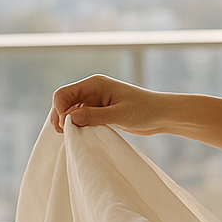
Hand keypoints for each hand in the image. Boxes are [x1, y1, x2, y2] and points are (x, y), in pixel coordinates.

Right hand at [51, 75, 169, 134]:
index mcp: (95, 84)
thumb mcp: (120, 114)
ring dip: (68, 123)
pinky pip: (80, 118)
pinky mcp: (99, 112)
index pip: (64, 93)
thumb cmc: (145, 110)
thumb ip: (95, 116)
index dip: (59, 109)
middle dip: (60, 117)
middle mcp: (92, 90)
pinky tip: (79, 136)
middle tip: (65, 135)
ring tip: (72, 137)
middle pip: (63, 102)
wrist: (161, 115)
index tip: (65, 127)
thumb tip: (69, 119)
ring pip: (70, 111)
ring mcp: (94, 101)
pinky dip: (76, 126)